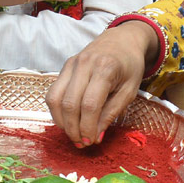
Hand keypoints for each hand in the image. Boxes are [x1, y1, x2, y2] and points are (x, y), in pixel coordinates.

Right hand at [46, 21, 152, 145]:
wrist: (122, 40)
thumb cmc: (130, 66)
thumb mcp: (130, 91)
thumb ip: (112, 113)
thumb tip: (96, 136)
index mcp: (106, 69)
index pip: (89, 104)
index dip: (87, 127)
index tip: (91, 141)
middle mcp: (85, 64)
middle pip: (69, 103)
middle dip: (73, 129)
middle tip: (82, 143)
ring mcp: (71, 64)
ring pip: (55, 98)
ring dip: (61, 122)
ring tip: (73, 134)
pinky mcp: (64, 66)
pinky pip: (53, 92)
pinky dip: (57, 110)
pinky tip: (68, 120)